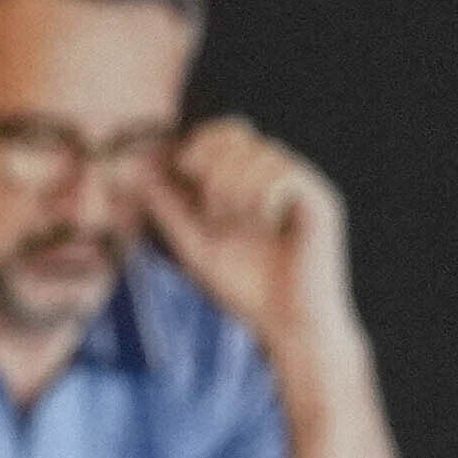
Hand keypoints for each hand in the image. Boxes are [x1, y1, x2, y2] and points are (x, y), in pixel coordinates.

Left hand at [147, 118, 361, 373]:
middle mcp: (277, 175)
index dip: (199, 144)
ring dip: (233, 189)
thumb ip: (166, 207)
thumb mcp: (192, 243)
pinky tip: (264, 225)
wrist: (287, 326)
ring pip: (258, 154)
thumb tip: (136, 170)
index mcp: (250, 179)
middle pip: (237, 132)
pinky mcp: (320, 202)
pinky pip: (284, 176)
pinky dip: (261, 200)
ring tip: (235, 224)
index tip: (185, 174)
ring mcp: (301, 186)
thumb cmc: (244, 288)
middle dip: (212, 166)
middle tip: (210, 209)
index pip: (224, 131)